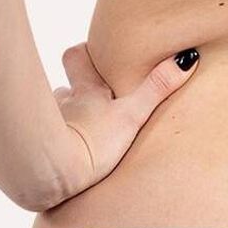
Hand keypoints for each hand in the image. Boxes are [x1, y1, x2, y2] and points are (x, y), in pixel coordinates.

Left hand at [43, 40, 200, 205]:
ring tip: (82, 133)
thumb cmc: (93, 143)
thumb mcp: (132, 115)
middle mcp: (64, 104)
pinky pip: (48, 145)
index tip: (94, 54)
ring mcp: (50, 128)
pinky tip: (66, 160)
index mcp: (85, 92)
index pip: (75, 56)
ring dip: (66, 120)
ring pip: (55, 116)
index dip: (83, 53)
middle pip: (63, 87)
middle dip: (75, 90)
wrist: (54, 174)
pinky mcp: (40, 153)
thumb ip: (157, 88)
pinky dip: (56, 147)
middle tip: (92, 99)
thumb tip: (186, 58)